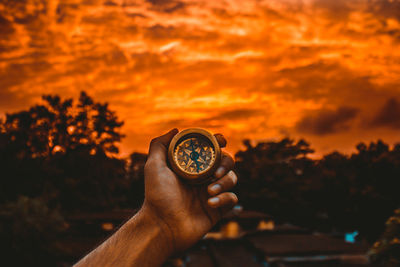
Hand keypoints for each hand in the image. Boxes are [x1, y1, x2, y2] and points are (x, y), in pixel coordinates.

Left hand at [142, 128, 237, 253]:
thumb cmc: (156, 196)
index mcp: (192, 167)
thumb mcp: (154, 166)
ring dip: (225, 182)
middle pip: (226, 161)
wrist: (162, 226)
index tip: (221, 140)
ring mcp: (211, 193)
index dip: (219, 142)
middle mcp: (203, 178)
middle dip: (226, 162)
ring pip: (232, 178)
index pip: (210, 150)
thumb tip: (176, 130)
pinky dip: (225, 198)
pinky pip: (232, 198)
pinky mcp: (218, 209)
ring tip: (209, 191)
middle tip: (215, 172)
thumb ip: (160, 145)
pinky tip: (210, 204)